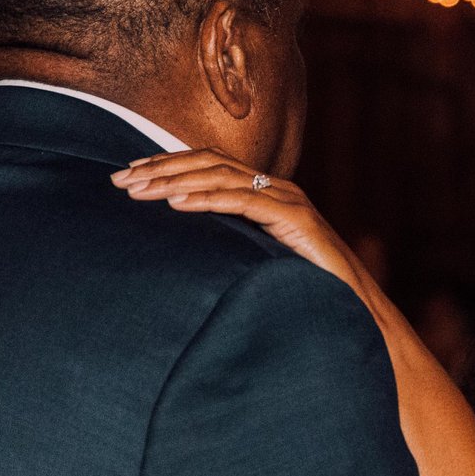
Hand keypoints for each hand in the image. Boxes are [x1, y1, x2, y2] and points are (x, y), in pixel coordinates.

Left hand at [113, 152, 370, 298]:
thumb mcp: (256, 262)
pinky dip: (208, 200)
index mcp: (266, 193)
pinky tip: (176, 204)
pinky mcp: (297, 220)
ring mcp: (289, 201)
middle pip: (208, 163)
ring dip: (174, 180)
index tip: (128, 173)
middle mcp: (277, 188)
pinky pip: (245, 202)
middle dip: (160, 168)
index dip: (166, 164)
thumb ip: (228, 246)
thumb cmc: (305, 293)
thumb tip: (182, 252)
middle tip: (118, 179)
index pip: (208, 165)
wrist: (356, 312)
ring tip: (137, 190)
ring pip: (222, 177)